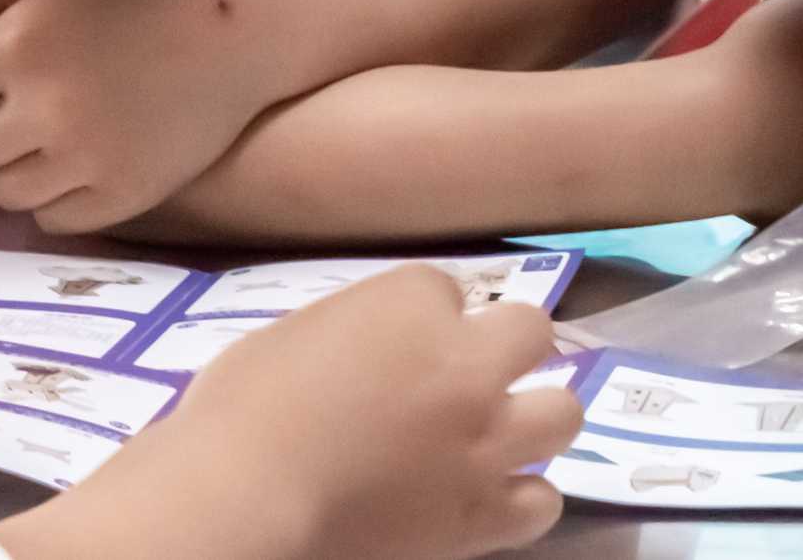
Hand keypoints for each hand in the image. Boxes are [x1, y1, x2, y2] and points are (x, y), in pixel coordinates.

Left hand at [0, 0, 276, 233]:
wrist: (237, 30)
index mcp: (19, 45)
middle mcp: (46, 107)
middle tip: (20, 105)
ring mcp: (86, 157)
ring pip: (4, 191)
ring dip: (14, 166)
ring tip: (51, 132)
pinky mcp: (122, 195)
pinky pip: (53, 217)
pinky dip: (57, 195)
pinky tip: (83, 158)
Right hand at [146, 268, 580, 559]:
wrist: (244, 497)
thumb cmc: (240, 409)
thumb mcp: (291, 335)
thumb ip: (349, 334)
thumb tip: (363, 357)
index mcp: (412, 303)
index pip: (448, 289)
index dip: (425, 317)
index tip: (397, 342)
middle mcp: (468, 363)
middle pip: (531, 331)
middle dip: (505, 346)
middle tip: (472, 374)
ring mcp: (484, 440)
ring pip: (562, 413)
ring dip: (535, 417)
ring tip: (503, 432)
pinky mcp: (481, 513)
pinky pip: (542, 503)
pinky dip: (523, 497)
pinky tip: (494, 495)